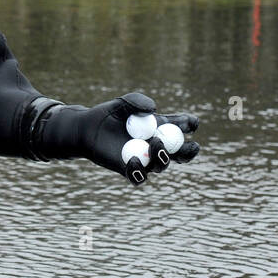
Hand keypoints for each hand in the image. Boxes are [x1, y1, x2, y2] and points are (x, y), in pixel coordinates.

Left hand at [37, 92, 199, 184]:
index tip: (191, 122)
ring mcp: (144, 159)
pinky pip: (139, 176)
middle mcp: (156, 146)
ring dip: (163, 157)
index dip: (189, 125)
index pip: (181, 128)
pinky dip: (139, 170)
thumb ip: (137, 101)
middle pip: (179, 153)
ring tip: (155, 143)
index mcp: (160, 128)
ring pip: (161, 166)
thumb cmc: (107, 114)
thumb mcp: (122, 103)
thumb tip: (153, 110)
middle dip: (189, 151)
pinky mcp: (128, 169)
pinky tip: (134, 160)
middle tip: (190, 145)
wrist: (86, 130)